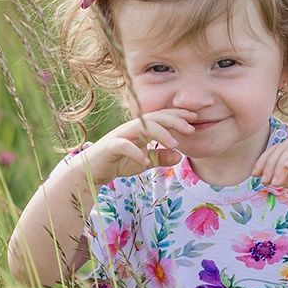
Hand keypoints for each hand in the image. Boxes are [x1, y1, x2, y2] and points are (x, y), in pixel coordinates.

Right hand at [79, 109, 197, 185]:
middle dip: (173, 120)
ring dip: (159, 133)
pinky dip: (136, 152)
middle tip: (190, 128)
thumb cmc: (117, 162)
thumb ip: (160, 157)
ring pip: (140, 127)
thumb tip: (179, 156)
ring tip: (174, 143)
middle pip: (154, 117)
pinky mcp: (109, 147)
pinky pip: (123, 146)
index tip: (195, 118)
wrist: (92, 171)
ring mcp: (119, 136)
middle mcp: (131, 128)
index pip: (161, 117)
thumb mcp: (144, 161)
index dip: (178, 116)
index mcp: (140, 129)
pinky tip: (146, 161)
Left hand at [252, 131, 287, 192]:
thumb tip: (270, 180)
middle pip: (282, 148)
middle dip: (270, 165)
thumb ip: (287, 178)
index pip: (277, 149)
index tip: (255, 175)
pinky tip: (287, 167)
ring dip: (280, 165)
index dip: (264, 161)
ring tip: (274, 181)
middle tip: (264, 181)